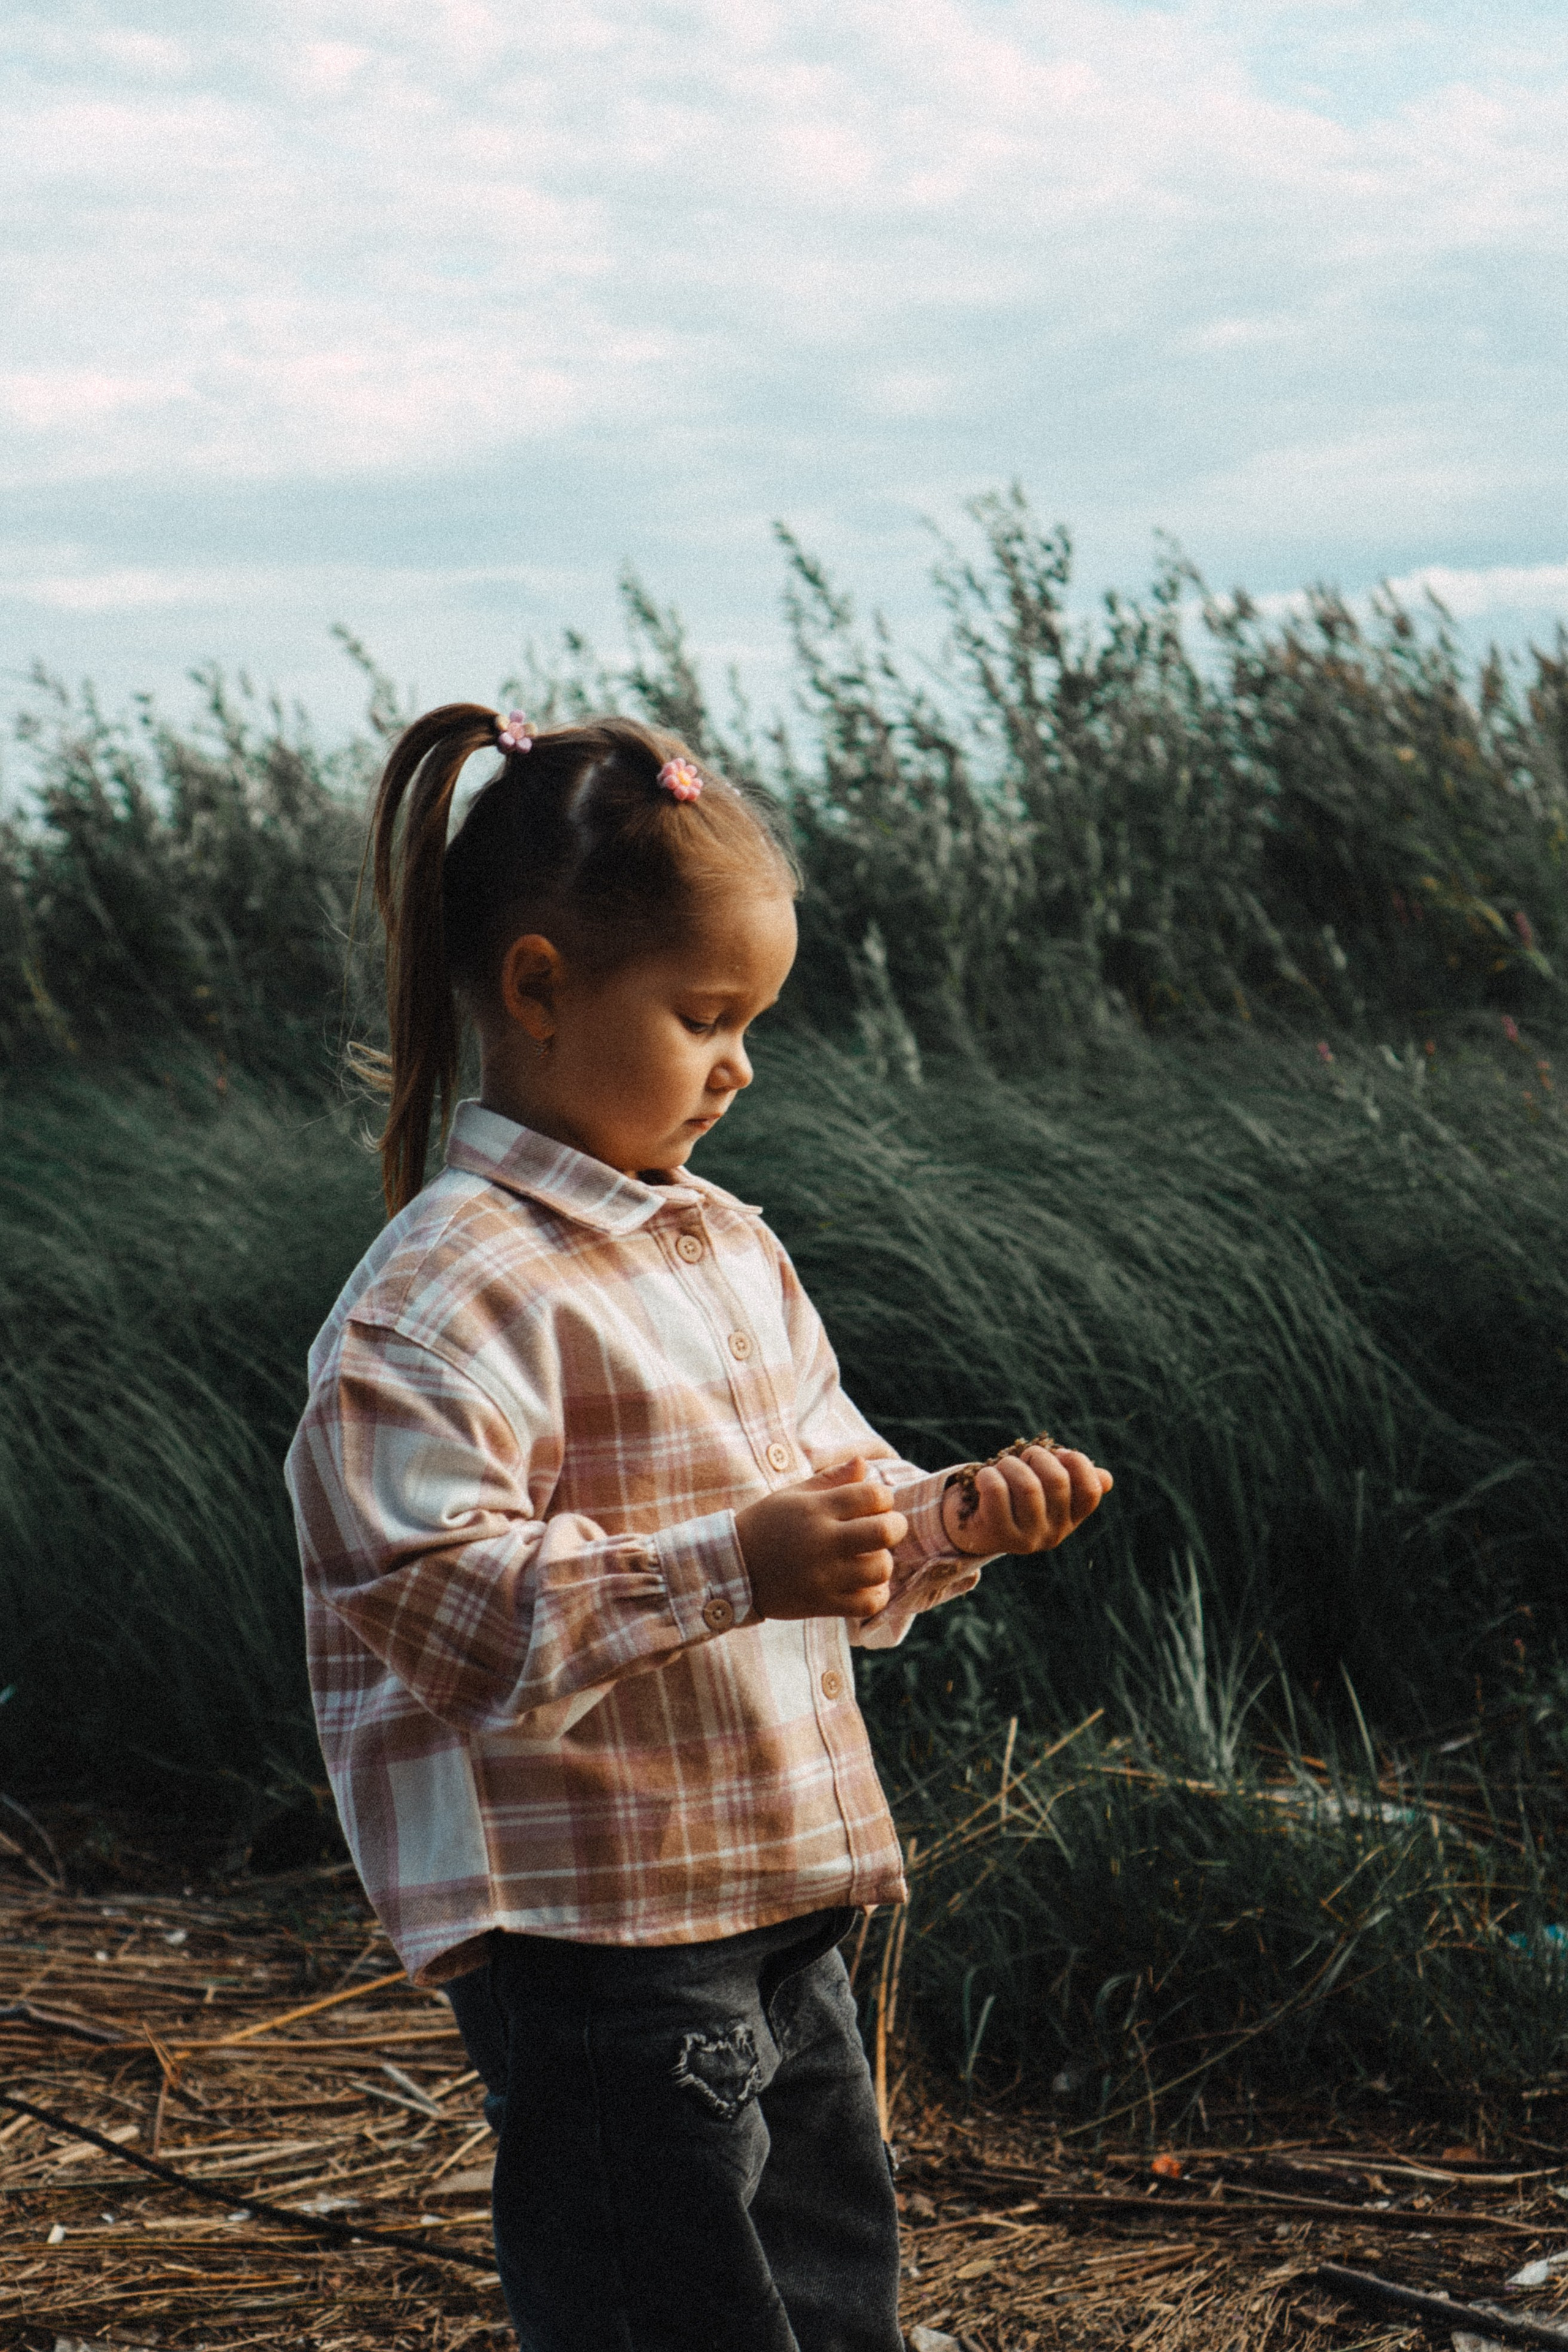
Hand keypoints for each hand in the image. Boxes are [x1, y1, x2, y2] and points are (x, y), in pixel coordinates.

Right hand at [736, 1456, 908, 1621]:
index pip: (874, 1495)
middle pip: (885, 1531)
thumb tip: (864, 1463)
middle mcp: (822, 1540)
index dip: (884, 1498)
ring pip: (880, 1569)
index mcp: (816, 1508)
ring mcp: (823, 1575)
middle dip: (896, 1526)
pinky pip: (867, 1603)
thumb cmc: (767, 1524)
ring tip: (871, 1557)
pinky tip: (868, 1584)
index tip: (875, 1504)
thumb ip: (831, 1479)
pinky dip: (877, 1594)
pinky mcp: (821, 1604)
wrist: (732, 1567)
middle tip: (887, 1529)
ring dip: (883, 1561)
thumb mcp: (794, 1495)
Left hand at [941, 1446, 1111, 1557]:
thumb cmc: (1014, 1497)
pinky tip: (984, 1477)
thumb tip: (1105, 1478)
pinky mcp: (998, 1535)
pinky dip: (988, 1474)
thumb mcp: (1046, 1488)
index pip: (1091, 1491)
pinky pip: (996, 1491)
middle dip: (1037, 1456)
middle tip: (1023, 1457)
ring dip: (1011, 1464)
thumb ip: (1074, 1480)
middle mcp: (1054, 1533)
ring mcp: (1028, 1538)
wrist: (975, 1526)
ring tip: (1002, 1466)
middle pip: (1058, 1481)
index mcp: (1071, 1518)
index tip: (1058, 1454)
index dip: (1077, 1462)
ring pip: (1028, 1486)